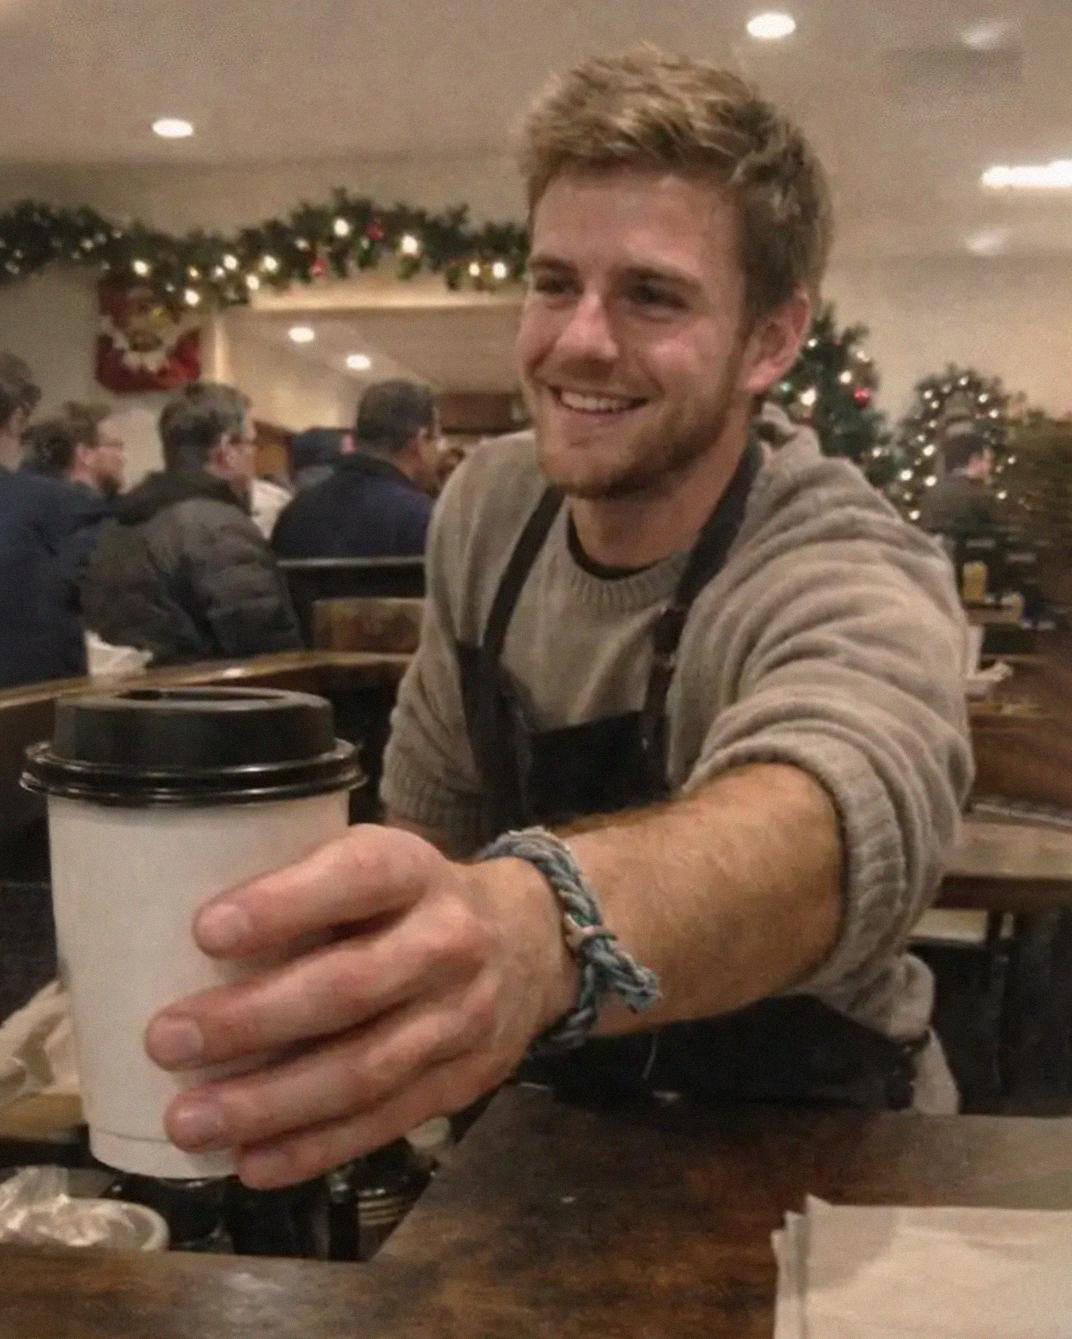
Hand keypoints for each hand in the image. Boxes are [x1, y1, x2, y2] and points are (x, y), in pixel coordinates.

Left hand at [144, 825, 573, 1188]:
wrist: (532, 941)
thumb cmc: (415, 898)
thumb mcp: (379, 861)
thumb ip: (309, 886)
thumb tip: (174, 933)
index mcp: (416, 871)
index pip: (358, 877)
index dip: (285, 903)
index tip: (205, 930)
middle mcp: (448, 940)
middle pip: (351, 986)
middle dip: (253, 1019)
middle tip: (167, 1040)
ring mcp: (462, 1017)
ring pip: (365, 1068)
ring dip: (272, 1102)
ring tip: (189, 1120)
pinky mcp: (464, 1080)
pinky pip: (385, 1120)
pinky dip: (316, 1147)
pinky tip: (252, 1162)